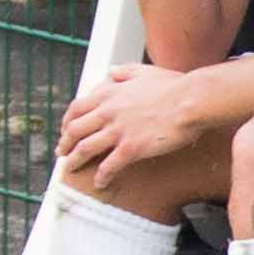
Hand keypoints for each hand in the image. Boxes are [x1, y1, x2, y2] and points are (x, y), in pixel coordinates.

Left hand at [55, 62, 210, 190]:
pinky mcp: (131, 148)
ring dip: (75, 161)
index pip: (76, 108)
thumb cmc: (173, 86)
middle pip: (74, 130)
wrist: (191, 100)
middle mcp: (108, 112)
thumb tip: (111, 72)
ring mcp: (118, 131)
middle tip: (62, 154)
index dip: (66, 122)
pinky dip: (101, 176)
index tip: (65, 131)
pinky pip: (109, 166)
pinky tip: (101, 183)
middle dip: (64, 144)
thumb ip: (124, 72)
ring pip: (85, 149)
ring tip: (71, 170)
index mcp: (109, 94)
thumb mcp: (144, 71)